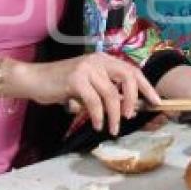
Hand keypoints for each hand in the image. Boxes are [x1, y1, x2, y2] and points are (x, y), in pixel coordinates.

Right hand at [26, 52, 160, 135]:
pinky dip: (98, 116)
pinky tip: (97, 124)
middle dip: (134, 99)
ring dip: (114, 115)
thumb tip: (128, 109)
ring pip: (111, 94)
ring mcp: (87, 68)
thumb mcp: (88, 86)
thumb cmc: (61, 85)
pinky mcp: (76, 79)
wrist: (34, 79)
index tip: (156, 102)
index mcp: (104, 60)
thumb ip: (105, 93)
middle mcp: (98, 60)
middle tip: (131, 117)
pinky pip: (94, 101)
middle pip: (127, 78)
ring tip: (113, 129)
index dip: (146, 87)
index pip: (132, 71)